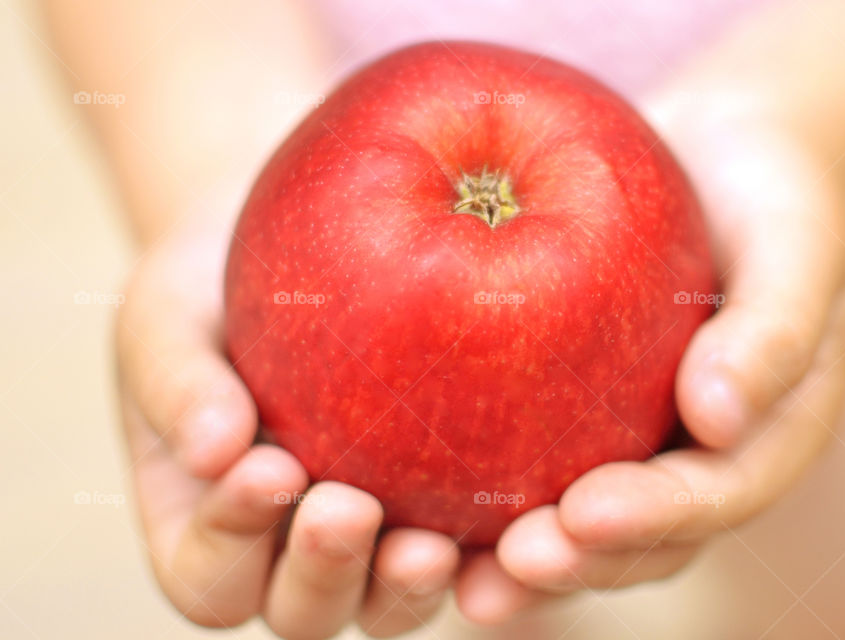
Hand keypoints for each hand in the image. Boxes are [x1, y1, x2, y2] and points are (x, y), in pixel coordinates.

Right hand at [116, 215, 459, 637]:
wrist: (286, 263)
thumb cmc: (211, 304)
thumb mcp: (167, 326)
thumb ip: (176, 386)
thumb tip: (213, 450)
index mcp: (211, 532)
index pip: (212, 576)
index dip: (232, 540)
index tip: (267, 468)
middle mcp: (291, 555)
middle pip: (305, 612)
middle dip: (324, 572)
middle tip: (345, 508)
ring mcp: (372, 540)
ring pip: (390, 604)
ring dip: (406, 584)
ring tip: (428, 544)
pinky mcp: (440, 508)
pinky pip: (469, 548)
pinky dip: (486, 545)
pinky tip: (508, 512)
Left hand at [454, 92, 844, 620]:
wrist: (718, 154)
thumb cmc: (769, 194)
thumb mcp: (796, 240)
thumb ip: (772, 327)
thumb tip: (717, 419)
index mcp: (762, 437)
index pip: (712, 497)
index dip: (653, 520)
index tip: (585, 513)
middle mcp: (689, 456)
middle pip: (634, 538)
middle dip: (572, 562)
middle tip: (508, 564)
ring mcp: (627, 437)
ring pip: (570, 519)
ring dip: (510, 554)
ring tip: (437, 563)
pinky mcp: (569, 407)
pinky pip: (519, 448)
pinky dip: (467, 478)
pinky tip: (398, 485)